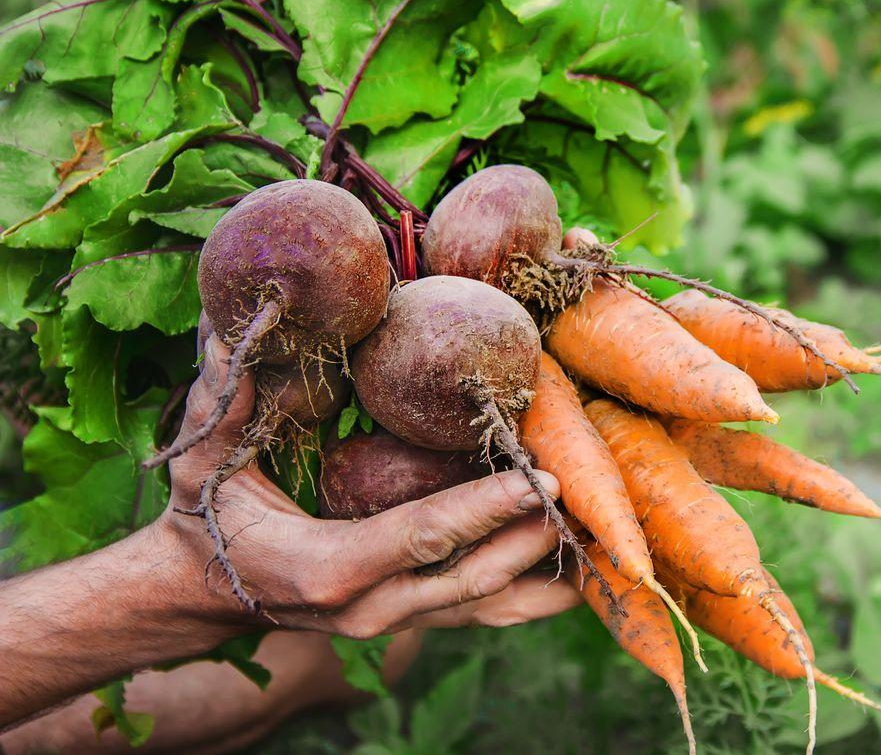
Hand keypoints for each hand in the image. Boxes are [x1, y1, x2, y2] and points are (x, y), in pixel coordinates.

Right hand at [156, 335, 579, 636]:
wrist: (202, 589)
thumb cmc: (205, 517)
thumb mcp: (204, 461)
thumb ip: (224, 401)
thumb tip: (226, 328)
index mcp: (326, 570)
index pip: (422, 536)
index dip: (483, 507)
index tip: (539, 474)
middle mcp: (370, 609)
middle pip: (473, 575)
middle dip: (535, 533)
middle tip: (589, 485)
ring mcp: (395, 622)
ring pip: (489, 606)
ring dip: (550, 570)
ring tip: (608, 532)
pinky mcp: (411, 620)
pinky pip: (485, 615)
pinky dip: (535, 596)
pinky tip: (584, 574)